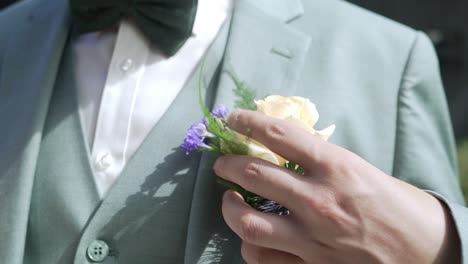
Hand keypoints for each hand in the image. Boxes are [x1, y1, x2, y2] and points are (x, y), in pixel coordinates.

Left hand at [214, 110, 459, 263]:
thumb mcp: (360, 169)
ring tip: (229, 196)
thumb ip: (319, 160)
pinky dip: (248, 244)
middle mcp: (318, 199)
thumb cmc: (396, 204)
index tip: (232, 119)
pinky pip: (261, 257)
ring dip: (229, 204)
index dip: (247, 122)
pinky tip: (250, 233)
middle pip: (253, 173)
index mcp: (336, 166)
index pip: (277, 134)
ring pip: (247, 220)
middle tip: (223, 160)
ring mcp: (311, 236)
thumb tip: (280, 149)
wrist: (426, 251)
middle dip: (228, 162)